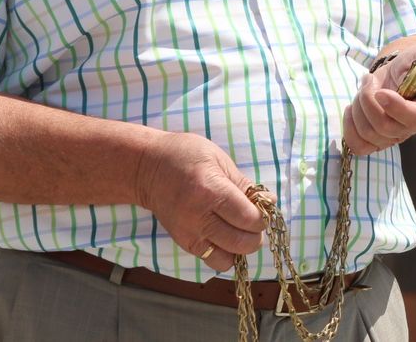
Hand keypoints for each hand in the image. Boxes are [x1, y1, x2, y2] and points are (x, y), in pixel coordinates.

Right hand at [133, 131, 266, 273]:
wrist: (147, 168)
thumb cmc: (185, 156)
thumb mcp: (219, 160)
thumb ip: (243, 184)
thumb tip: (268, 202)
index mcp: (212, 192)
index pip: (248, 219)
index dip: (262, 217)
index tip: (263, 209)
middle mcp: (199, 218)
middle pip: (241, 243)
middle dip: (256, 235)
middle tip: (254, 221)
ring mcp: (189, 234)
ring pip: (227, 259)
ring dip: (240, 248)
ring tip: (239, 230)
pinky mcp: (183, 243)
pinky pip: (211, 260)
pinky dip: (225, 253)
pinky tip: (225, 236)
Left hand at [342, 40, 415, 154]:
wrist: (402, 74)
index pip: (413, 118)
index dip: (395, 107)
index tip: (381, 92)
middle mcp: (410, 128)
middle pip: (384, 127)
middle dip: (369, 101)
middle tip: (368, 78)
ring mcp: (392, 137)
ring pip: (367, 133)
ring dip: (358, 107)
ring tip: (364, 88)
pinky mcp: (375, 139)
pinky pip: (358, 146)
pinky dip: (349, 128)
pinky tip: (351, 108)